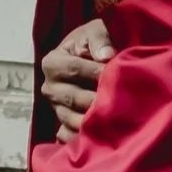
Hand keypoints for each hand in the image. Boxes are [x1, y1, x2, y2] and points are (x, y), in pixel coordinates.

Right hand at [40, 17, 111, 137]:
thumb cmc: (95, 42)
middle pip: (74, 98)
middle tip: (121, 102)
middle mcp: (49, 88)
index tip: (119, 73)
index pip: (74, 69)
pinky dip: (84, 139)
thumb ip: (100, 39)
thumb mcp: (96, 31)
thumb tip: (107, 56)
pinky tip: (102, 138)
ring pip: (73, 120)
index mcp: (52, 63)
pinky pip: (71, 136)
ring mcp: (56, 109)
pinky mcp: (64, 125)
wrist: (93, 58)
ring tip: (116, 120)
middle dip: (98, 99)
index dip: (97, 72)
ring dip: (94, 122)